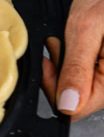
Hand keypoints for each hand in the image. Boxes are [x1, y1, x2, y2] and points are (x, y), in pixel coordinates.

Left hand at [43, 0, 103, 119]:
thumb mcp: (86, 28)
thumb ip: (77, 68)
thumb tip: (68, 106)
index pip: (78, 108)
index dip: (55, 87)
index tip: (48, 60)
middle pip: (79, 100)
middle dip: (61, 74)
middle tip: (57, 43)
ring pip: (81, 89)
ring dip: (68, 66)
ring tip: (68, 38)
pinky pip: (88, 77)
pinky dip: (76, 61)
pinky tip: (78, 42)